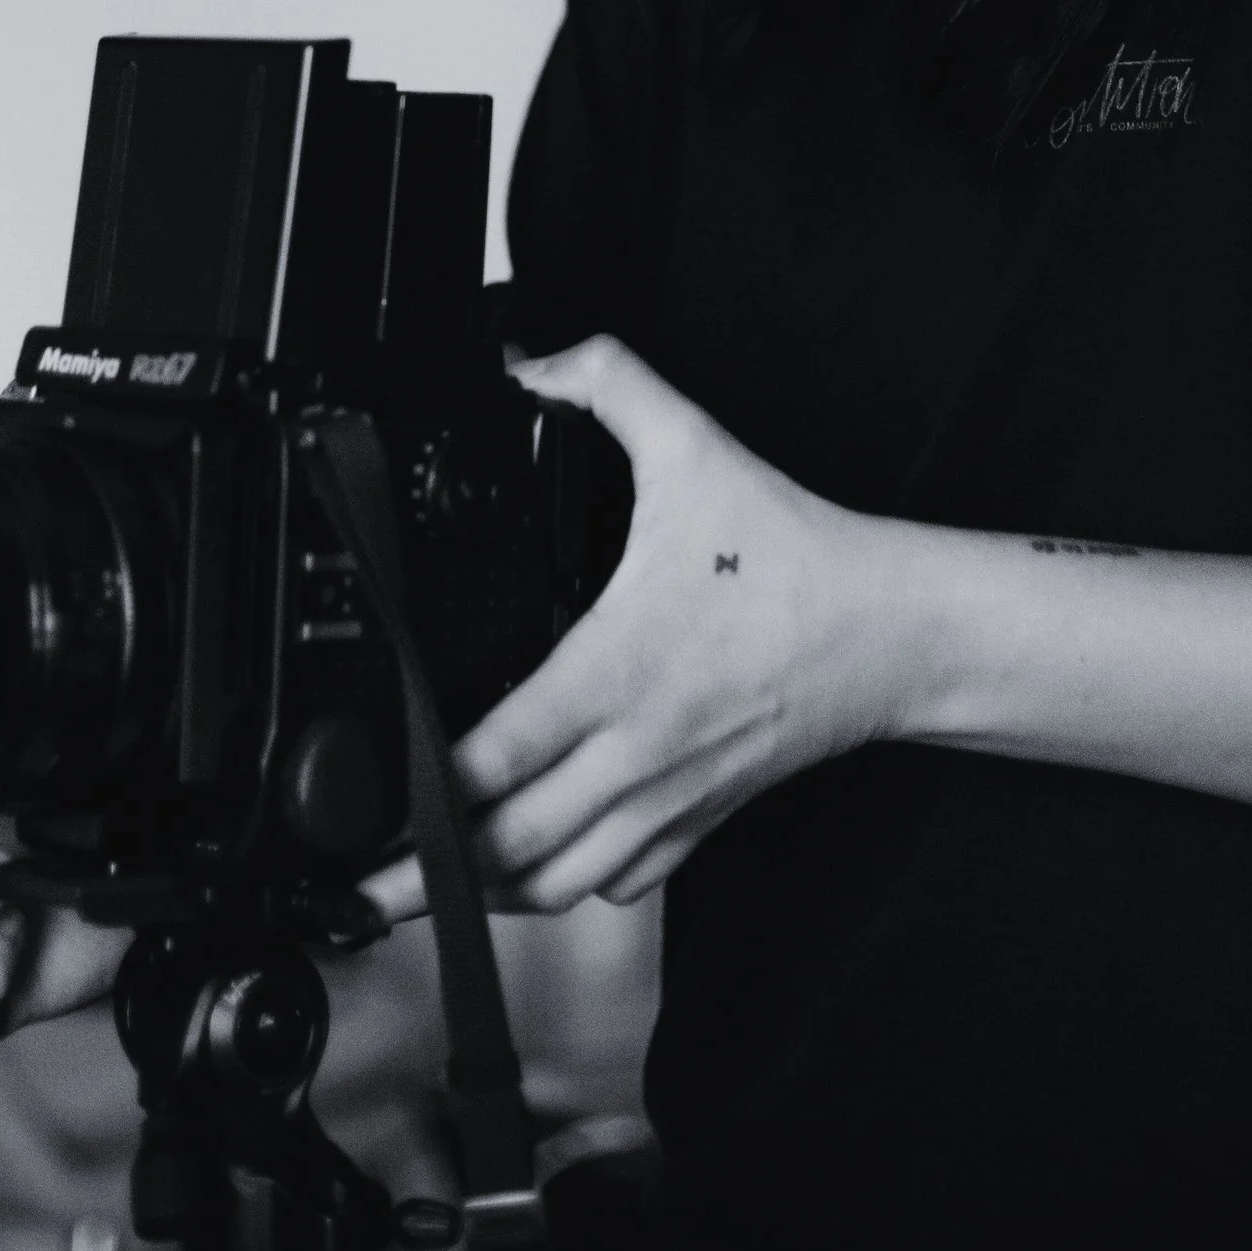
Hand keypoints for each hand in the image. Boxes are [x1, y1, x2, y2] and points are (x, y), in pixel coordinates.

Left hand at [367, 338, 893, 919]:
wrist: (890, 631)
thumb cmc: (793, 553)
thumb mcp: (693, 444)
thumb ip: (607, 382)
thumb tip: (532, 358)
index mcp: (616, 669)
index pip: (493, 758)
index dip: (419, 793)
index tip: (367, 808)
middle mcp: (636, 751)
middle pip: (508, 849)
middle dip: (426, 873)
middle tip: (361, 878)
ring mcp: (668, 798)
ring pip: (556, 885)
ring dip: (486, 892)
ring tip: (426, 885)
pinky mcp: (700, 821)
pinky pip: (617, 885)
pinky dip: (562, 888)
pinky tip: (528, 865)